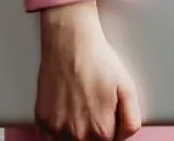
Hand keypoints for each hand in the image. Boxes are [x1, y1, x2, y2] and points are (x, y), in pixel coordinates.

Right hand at [35, 0, 141, 140]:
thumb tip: (125, 136)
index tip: (109, 115)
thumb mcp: (127, 87)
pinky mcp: (42, 121)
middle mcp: (77, 136)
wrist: (70, 41)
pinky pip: (51, 139)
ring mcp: (57, 130)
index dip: (112, 129)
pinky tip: (67, 111)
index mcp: (101, 131)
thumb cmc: (97, 60)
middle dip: (95, 131)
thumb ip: (131, 120)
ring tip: (81, 105)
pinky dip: (59, 131)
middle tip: (95, 106)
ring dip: (77, 132)